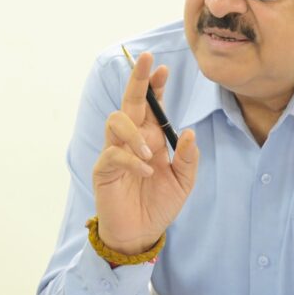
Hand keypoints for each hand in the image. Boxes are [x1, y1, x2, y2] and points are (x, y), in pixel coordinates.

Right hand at [93, 52, 198, 254]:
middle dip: (138, 80)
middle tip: (146, 60)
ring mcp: (116, 152)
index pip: (152, 105)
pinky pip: (113, 153)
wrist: (141, 234)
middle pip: (130, 101)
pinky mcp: (104, 169)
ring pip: (116, 121)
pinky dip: (130, 159)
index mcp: (152, 137)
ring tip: (150, 152)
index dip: (155, 85)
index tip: (163, 68)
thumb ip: (187, 158)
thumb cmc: (159, 204)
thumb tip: (188, 131)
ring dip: (134, 132)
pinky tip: (145, 171)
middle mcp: (133, 139)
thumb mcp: (183, 181)